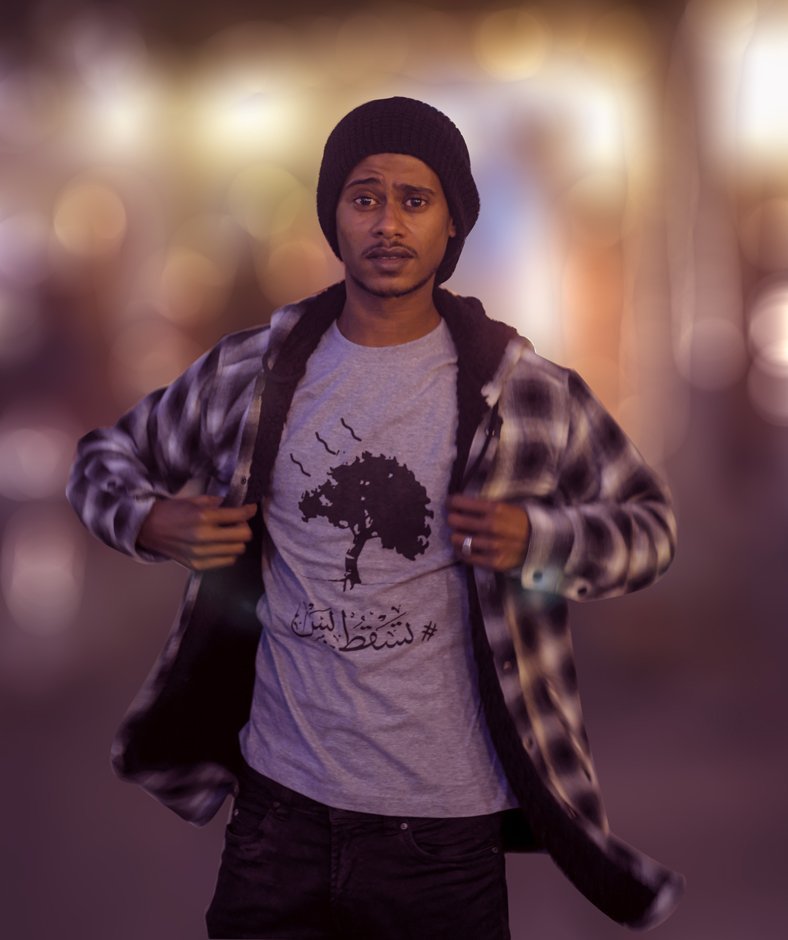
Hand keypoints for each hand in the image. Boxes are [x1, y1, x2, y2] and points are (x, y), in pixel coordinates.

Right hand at [136, 494, 256, 569]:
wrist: (147, 529)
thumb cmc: (171, 511)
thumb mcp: (193, 500)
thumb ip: (216, 503)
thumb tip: (235, 505)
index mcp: (203, 516)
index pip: (239, 515)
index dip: (249, 510)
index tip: (250, 508)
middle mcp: (204, 537)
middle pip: (243, 536)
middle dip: (244, 526)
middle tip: (237, 522)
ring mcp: (201, 554)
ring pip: (238, 550)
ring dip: (236, 541)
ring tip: (228, 534)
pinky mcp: (198, 565)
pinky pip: (227, 561)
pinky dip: (228, 553)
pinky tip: (220, 545)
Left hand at [447, 494, 529, 570]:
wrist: (542, 543)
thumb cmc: (521, 522)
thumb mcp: (506, 506)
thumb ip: (484, 505)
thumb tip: (460, 503)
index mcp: (494, 508)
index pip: (458, 502)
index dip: (451, 502)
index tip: (450, 504)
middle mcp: (491, 526)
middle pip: (453, 521)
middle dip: (452, 519)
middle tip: (455, 520)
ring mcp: (491, 545)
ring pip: (456, 539)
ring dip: (456, 536)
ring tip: (460, 535)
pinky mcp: (492, 562)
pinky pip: (465, 556)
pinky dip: (461, 551)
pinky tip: (464, 548)